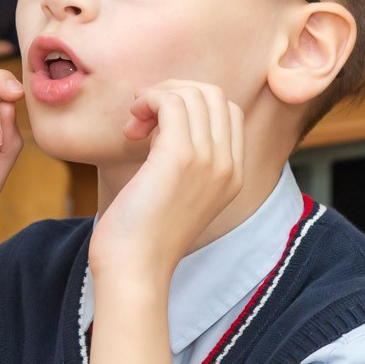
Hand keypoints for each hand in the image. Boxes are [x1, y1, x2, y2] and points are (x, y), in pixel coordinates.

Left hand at [89, 80, 245, 295]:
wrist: (135, 270)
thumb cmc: (144, 235)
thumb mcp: (177, 194)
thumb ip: (184, 160)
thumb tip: (161, 117)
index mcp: (233, 175)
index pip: (227, 111)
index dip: (190, 105)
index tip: (157, 126)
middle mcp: (228, 166)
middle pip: (213, 95)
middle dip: (173, 93)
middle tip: (141, 120)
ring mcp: (208, 160)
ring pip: (192, 93)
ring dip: (155, 97)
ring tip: (133, 125)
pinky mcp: (180, 157)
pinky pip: (170, 102)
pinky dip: (147, 101)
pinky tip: (130, 126)